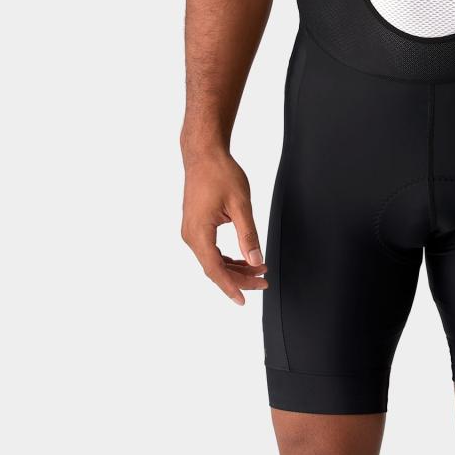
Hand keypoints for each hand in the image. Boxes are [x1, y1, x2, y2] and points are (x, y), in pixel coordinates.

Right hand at [181, 147, 267, 305]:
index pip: (215, 270)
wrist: (204, 154)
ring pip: (212, 261)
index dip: (231, 287)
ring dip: (234, 268)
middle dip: (239, 278)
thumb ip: (248, 234)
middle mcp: (191, 236)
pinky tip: (243, 259)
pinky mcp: (195, 227)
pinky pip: (210, 250)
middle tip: (263, 282)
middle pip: (214, 268)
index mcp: (199, 233)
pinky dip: (227, 258)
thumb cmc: (220, 173)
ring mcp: (191, 231)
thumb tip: (255, 260)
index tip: (245, 300)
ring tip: (258, 270)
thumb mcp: (240, 204)